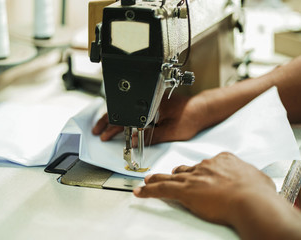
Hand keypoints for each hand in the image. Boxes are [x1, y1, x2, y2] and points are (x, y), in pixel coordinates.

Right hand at [92, 92, 209, 143]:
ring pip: (127, 110)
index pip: (126, 117)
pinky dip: (124, 117)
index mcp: (151, 105)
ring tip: (104, 126)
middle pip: (122, 111)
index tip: (104, 135)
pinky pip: (135, 110)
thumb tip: (133, 141)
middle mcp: (149, 101)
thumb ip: (151, 136)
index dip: (112, 127)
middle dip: (107, 122)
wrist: (203, 109)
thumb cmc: (191, 117)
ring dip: (114, 119)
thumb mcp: (171, 131)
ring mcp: (150, 102)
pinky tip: (120, 122)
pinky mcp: (154, 104)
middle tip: (98, 131)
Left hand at [133, 152, 275, 225]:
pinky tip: (141, 192)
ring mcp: (194, 177)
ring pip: (171, 177)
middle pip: (186, 169)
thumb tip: (258, 182)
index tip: (198, 174)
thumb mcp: (259, 180)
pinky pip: (161, 189)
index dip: (199, 171)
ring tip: (150, 180)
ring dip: (159, 179)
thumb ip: (252, 178)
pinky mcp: (185, 190)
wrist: (250, 200)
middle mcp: (206, 166)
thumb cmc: (258, 193)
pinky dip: (149, 191)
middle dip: (178, 173)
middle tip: (170, 176)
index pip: (206, 164)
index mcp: (223, 160)